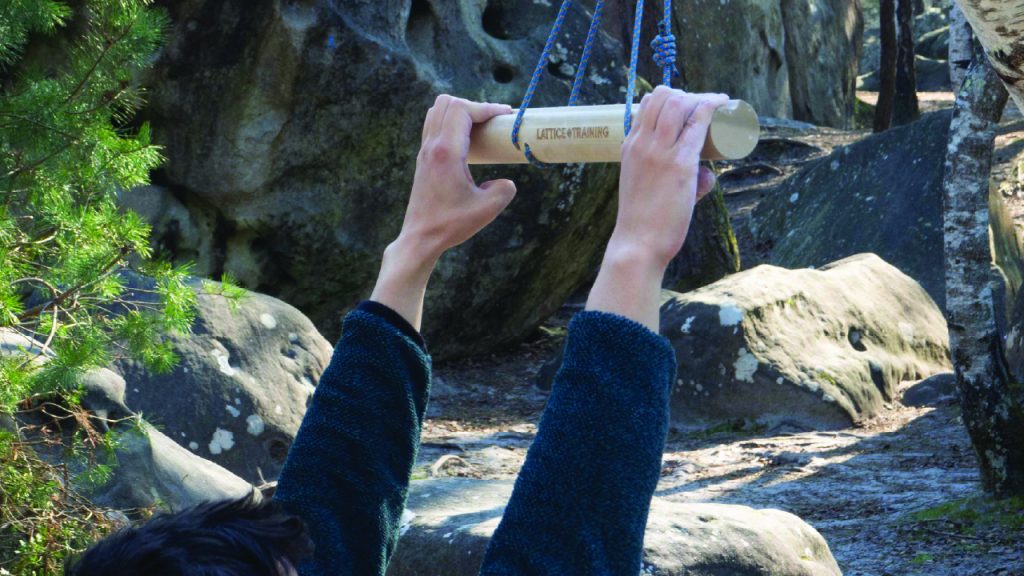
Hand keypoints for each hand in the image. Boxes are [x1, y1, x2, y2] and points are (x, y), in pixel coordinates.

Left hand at [371, 95, 515, 330]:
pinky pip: (433, 125)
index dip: (487, 107)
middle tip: (492, 121)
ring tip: (479, 127)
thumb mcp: (488, 209)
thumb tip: (505, 181)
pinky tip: (466, 141)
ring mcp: (425, 151)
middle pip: (447, 102)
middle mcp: (432, 146)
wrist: (421, 237)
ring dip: (460, 112)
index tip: (505, 116)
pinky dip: (450, 123)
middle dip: (473, 106)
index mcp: (446, 152)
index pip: (463, 110)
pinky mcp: (423, 158)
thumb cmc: (452, 224)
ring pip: (437, 110)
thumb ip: (504, 189)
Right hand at [587, 87, 728, 330]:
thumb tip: (707, 176)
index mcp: (629, 147)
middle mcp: (642, 143)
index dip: (669, 97)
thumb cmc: (644, 222)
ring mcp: (660, 151)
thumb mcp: (649, 190)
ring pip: (679, 103)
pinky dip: (711, 106)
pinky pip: (697, 123)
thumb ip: (681, 181)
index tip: (687, 107)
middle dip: (687, 93)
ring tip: (717, 105)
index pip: (646, 105)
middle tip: (705, 108)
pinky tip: (723, 102)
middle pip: (663, 97)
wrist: (637, 243)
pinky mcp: (680, 163)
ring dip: (700, 97)